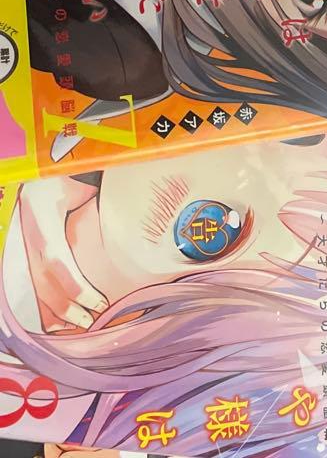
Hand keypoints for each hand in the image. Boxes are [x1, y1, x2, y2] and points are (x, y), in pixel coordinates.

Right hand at [17, 177, 107, 331]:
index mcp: (43, 217)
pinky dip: (45, 305)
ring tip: (79, 326)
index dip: (75, 286)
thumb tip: (128, 213)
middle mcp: (31, 236)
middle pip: (44, 280)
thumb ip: (97, 199)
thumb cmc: (66, 177)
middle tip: (92, 321)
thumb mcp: (80, 183)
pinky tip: (57, 322)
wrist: (38, 174)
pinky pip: (33, 283)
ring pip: (35, 285)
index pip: (57, 260)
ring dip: (55, 311)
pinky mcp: (26, 253)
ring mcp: (25, 246)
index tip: (99, 302)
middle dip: (66, 306)